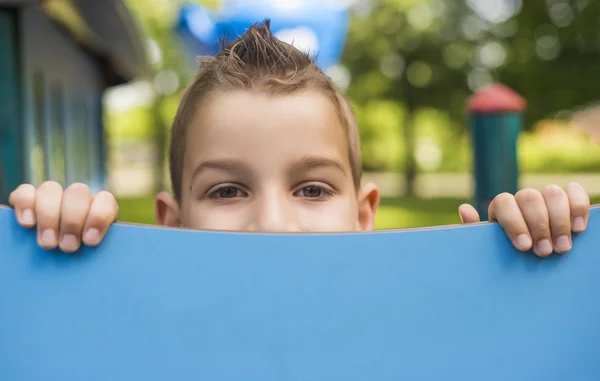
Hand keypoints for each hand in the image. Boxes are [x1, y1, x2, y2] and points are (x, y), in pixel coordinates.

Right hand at [9, 181, 118, 252]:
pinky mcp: (27, 198)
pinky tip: (28, 224)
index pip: (105, 199)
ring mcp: (52, 195)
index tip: (90, 241)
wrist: (53, 266)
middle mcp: (77, 197)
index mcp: (100, 208)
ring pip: (50, 189)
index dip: (99, 217)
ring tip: (48, 244)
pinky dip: (25, 205)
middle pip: (77, 192)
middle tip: (68, 247)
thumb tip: (97, 252)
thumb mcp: (94, 256)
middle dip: (72, 221)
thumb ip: (100, 251)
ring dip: (49, 217)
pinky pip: (24, 191)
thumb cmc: (81, 261)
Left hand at [458, 183, 589, 256]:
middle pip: (529, 197)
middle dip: (538, 225)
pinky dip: (578, 207)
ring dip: (559, 220)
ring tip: (562, 248)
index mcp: (502, 208)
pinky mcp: (569, 199)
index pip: (503, 201)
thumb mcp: (491, 247)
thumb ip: (476, 231)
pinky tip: (578, 229)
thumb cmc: (509, 254)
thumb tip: (464, 209)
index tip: (524, 246)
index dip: (513, 222)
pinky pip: (575, 191)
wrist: (534, 259)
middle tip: (544, 252)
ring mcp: (546, 197)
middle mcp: (524, 199)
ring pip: (552, 192)